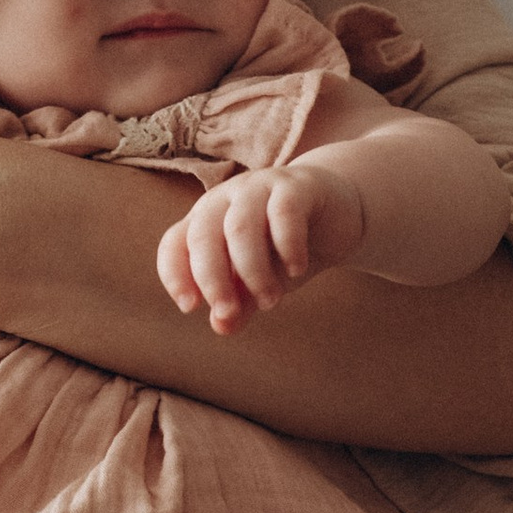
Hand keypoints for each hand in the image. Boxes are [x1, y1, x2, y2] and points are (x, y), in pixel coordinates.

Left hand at [158, 158, 366, 334]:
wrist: (338, 214)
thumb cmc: (286, 250)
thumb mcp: (260, 282)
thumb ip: (240, 304)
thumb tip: (222, 326)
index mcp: (206, 221)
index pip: (174, 243)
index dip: (175, 274)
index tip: (191, 307)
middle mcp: (226, 199)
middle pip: (203, 235)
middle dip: (212, 280)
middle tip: (229, 312)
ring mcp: (259, 187)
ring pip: (241, 227)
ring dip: (252, 271)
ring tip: (270, 300)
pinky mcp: (296, 186)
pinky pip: (284, 213)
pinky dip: (288, 246)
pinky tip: (297, 269)